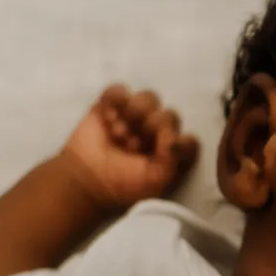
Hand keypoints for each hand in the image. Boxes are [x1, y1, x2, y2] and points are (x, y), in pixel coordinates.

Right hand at [60, 85, 199, 209]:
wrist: (86, 181)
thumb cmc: (122, 186)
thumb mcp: (155, 182)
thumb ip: (174, 160)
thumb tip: (175, 136)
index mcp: (171, 153)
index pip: (189, 139)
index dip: (177, 142)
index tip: (161, 152)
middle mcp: (157, 133)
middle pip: (169, 114)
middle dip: (150, 130)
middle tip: (132, 146)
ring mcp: (135, 116)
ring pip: (149, 97)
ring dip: (134, 115)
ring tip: (118, 134)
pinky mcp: (112, 105)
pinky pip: (120, 89)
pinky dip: (114, 101)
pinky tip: (107, 119)